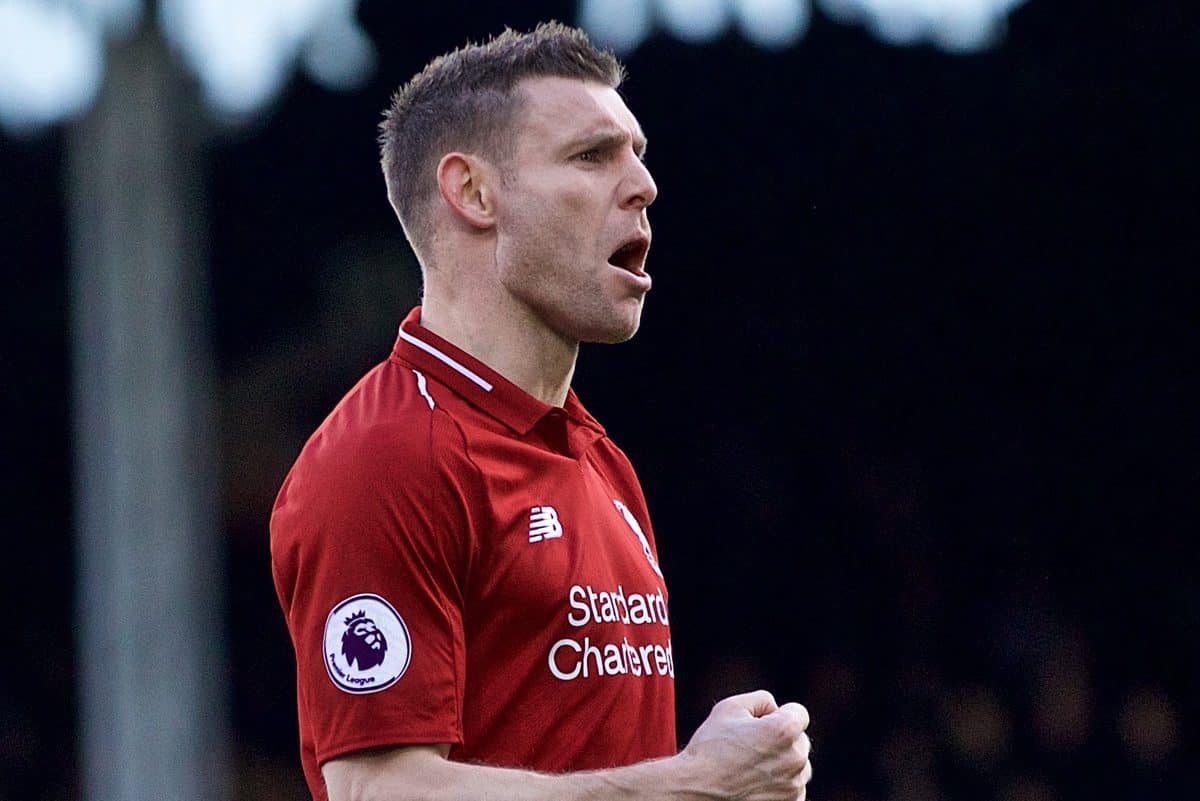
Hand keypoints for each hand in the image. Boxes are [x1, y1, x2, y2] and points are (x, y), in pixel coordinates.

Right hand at [678, 690, 811, 800]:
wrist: (696, 790)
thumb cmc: (710, 748)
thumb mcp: (730, 707)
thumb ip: (761, 700)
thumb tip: (775, 709)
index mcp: (784, 730)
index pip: (799, 713)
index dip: (777, 714)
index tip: (758, 724)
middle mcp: (796, 759)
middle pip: (800, 740)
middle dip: (782, 740)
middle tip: (750, 747)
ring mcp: (794, 786)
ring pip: (798, 767)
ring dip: (783, 764)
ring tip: (751, 767)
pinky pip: (793, 789)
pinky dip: (780, 786)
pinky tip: (755, 784)